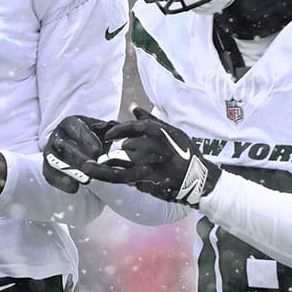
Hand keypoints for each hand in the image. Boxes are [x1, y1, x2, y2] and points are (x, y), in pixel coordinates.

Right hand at [42, 115, 117, 192]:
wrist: (81, 148)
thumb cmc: (94, 138)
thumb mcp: (102, 130)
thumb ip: (111, 129)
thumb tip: (118, 131)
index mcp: (71, 123)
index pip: (76, 129)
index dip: (87, 140)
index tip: (98, 151)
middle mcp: (58, 135)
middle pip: (64, 145)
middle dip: (79, 157)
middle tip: (92, 167)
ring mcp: (50, 150)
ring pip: (54, 160)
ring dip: (69, 170)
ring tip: (84, 180)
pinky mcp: (47, 165)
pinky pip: (48, 173)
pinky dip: (60, 181)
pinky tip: (73, 188)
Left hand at [85, 107, 221, 206]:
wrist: (201, 179)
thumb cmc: (186, 153)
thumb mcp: (174, 132)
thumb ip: (151, 120)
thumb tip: (133, 108)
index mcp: (164, 133)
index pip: (137, 127)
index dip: (120, 129)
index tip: (108, 134)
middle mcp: (158, 148)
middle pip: (129, 146)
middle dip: (115, 150)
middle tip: (101, 153)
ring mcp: (155, 166)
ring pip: (125, 162)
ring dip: (107, 165)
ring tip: (91, 167)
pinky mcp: (152, 182)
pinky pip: (127, 178)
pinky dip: (110, 175)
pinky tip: (98, 174)